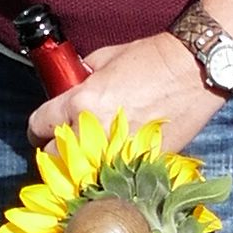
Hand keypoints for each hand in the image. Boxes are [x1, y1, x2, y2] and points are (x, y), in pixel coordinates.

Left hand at [30, 32, 219, 155]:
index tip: (44, 130)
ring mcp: (118, 152)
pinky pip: (115, 174)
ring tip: (90, 158)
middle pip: (54, 158)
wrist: (193, 70)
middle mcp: (94, 132)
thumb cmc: (152, 59)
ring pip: (82, 174)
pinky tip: (116, 161)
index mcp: (81, 103)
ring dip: (82, 167)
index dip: (39, 127)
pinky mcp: (142, 163)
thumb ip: (82, 76)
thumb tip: (71, 84)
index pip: (39, 125)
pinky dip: (113, 170)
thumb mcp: (106, 58)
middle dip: (57, 151)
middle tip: (65, 145)